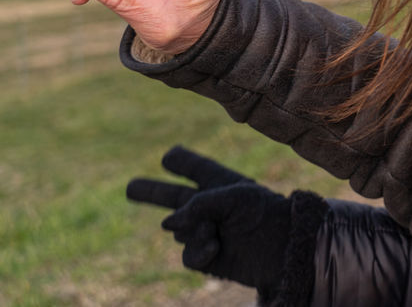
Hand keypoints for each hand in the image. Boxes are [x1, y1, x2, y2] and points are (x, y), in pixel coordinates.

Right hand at [127, 146, 292, 291]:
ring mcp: (205, 231)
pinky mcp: (206, 256)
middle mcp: (210, 206)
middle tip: (130, 187)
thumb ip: (196, 204)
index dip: (183, 161)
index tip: (169, 156)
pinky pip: (187, 253)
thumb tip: (165, 224)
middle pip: (173, 196)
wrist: (281, 248)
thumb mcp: (233, 195)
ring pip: (178, 229)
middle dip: (152, 191)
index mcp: (221, 183)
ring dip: (193, 229)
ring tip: (214, 231)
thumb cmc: (263, 213)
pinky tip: (213, 248)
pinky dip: (198, 250)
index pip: (197, 169)